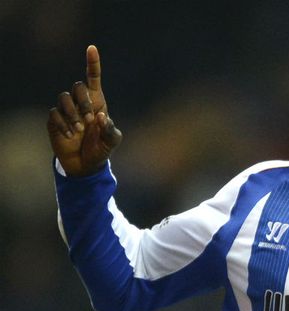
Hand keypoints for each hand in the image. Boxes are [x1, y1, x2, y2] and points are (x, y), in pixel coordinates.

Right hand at [47, 45, 121, 176]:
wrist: (85, 164)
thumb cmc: (101, 149)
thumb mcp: (112, 141)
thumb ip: (110, 130)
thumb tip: (101, 116)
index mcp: (97, 102)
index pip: (93, 78)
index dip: (92, 63)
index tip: (92, 48)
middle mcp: (81, 103)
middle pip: (77, 87)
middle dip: (83, 102)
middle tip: (90, 120)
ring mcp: (67, 111)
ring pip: (63, 98)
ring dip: (72, 114)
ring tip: (79, 129)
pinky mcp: (55, 120)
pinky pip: (55, 114)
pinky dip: (63, 125)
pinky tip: (70, 136)